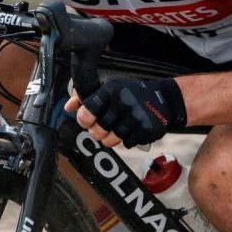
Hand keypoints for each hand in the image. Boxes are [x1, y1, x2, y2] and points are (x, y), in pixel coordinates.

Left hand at [65, 77, 186, 147]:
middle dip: (97, 132)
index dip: (84, 120)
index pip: (87, 111)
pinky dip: (127, 140)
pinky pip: (126, 144)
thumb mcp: (110, 87)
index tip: (88, 120)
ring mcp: (135, 117)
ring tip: (117, 128)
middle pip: (97, 131)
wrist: (164, 99)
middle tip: (103, 126)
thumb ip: (86, 96)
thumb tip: (68, 107)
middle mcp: (122, 103)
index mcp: (111, 90)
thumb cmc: (131, 94)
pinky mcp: (145, 130)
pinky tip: (132, 130)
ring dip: (111, 138)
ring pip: (111, 141)